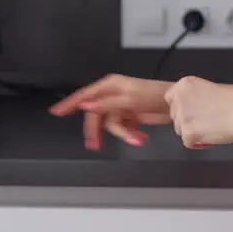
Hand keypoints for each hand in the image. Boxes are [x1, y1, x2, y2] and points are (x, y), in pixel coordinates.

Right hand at [50, 74, 171, 149]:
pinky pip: (122, 129)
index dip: (69, 104)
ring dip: (123, 134)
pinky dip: (130, 135)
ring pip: (110, 125)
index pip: (84, 96)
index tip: (56, 112)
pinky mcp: (130, 116)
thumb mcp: (128, 99)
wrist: (176, 104)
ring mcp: (121, 106)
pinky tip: (140, 137)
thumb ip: (105, 104)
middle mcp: (113, 95)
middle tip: (95, 145)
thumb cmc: (155, 95)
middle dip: (98, 131)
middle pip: (96, 115)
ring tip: (136, 139)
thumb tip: (86, 106)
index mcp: (110, 86)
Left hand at [165, 77, 232, 148]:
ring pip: (179, 130)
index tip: (192, 112)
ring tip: (211, 128)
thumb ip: (193, 96)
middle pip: (174, 116)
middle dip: (188, 121)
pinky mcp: (188, 132)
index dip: (181, 108)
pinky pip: (187, 142)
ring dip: (193, 132)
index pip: (170, 98)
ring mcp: (182, 115)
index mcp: (185, 84)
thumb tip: (188, 108)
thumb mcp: (210, 88)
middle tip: (206, 121)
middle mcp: (180, 98)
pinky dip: (198, 143)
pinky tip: (211, 137)